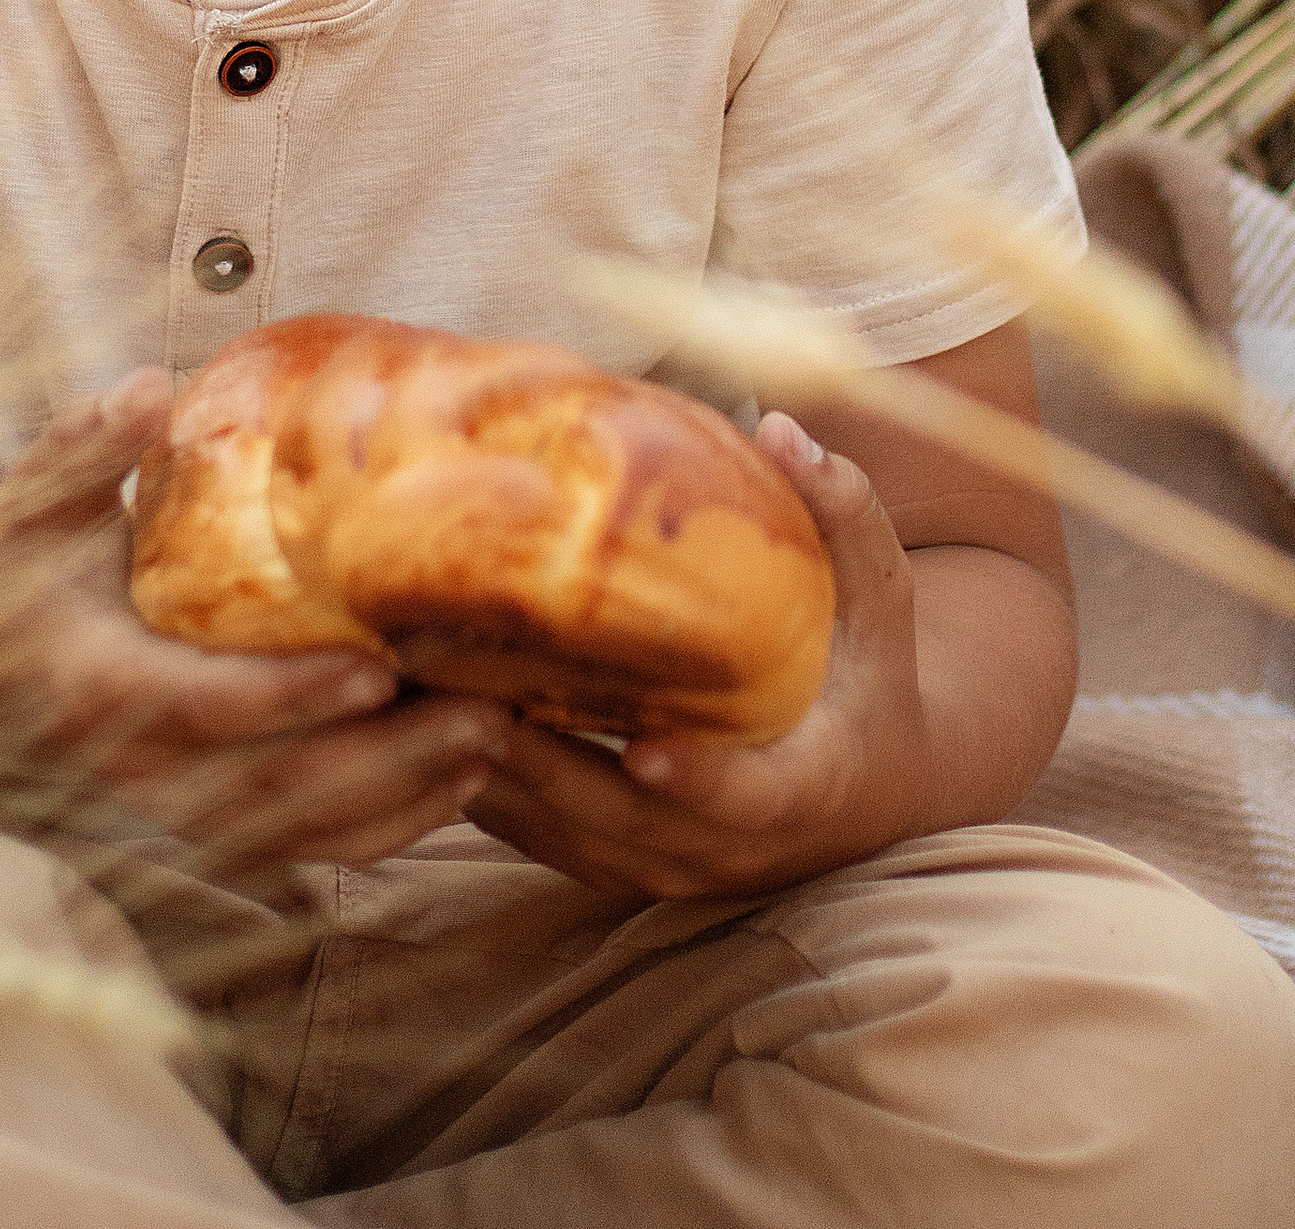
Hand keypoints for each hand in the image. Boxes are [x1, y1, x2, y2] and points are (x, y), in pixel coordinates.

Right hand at [0, 367, 511, 869]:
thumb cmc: (15, 572)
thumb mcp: (34, 502)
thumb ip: (85, 445)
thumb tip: (148, 389)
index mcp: (96, 683)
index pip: (200, 706)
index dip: (287, 699)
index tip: (376, 671)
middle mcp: (136, 769)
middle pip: (272, 790)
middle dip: (384, 763)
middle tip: (486, 714)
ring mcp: (172, 811)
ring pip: (298, 831)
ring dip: (402, 800)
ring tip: (496, 744)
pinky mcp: (202, 826)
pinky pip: (301, 847)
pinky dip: (385, 830)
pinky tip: (462, 788)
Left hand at [462, 412, 930, 900]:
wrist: (866, 780)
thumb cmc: (868, 666)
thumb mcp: (878, 591)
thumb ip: (841, 512)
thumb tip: (783, 429)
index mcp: (808, 783)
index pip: (752, 796)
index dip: (702, 782)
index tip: (648, 749)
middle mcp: (733, 847)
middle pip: (627, 825)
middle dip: (544, 770)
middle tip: (463, 699)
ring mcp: (672, 865)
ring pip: (567, 839)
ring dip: (492, 781)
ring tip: (416, 706)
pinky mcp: (622, 863)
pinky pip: (540, 840)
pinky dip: (483, 794)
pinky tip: (418, 726)